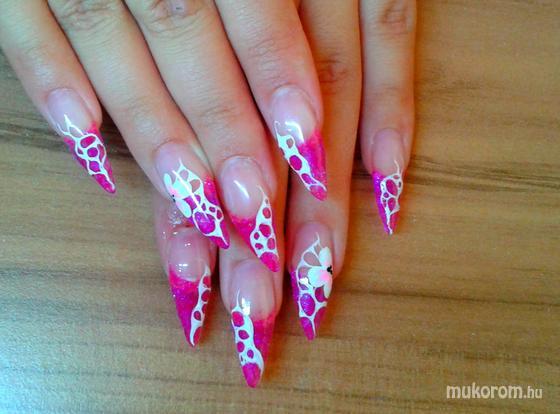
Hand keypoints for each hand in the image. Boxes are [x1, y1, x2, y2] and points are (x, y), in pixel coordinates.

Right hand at [0, 0, 326, 262]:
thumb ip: (269, 9)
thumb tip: (311, 105)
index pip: (261, 3)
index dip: (283, 76)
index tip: (310, 154)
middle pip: (189, 28)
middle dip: (225, 125)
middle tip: (253, 213)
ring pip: (109, 32)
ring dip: (152, 125)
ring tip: (191, 200)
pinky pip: (20, 19)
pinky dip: (46, 74)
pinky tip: (84, 137)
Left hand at [154, 0, 415, 387]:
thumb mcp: (143, 22)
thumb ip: (149, 88)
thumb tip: (148, 175)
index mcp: (185, 13)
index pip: (186, 136)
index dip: (188, 214)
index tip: (196, 286)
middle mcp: (250, 0)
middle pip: (257, 132)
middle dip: (259, 226)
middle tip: (260, 306)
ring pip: (328, 94)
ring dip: (324, 189)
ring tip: (320, 270)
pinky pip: (391, 31)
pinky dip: (394, 108)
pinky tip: (388, 183)